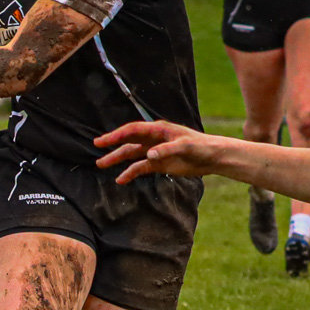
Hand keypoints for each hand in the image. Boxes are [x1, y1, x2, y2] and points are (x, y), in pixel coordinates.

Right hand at [94, 119, 231, 184]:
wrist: (212, 157)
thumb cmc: (201, 147)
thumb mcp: (185, 147)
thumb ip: (166, 150)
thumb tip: (149, 155)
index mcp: (158, 130)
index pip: (133, 131)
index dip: (117, 134)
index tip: (103, 140)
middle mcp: (153, 139)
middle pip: (128, 141)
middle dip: (112, 143)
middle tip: (97, 145)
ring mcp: (155, 152)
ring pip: (132, 154)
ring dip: (117, 159)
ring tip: (101, 164)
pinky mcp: (159, 164)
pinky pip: (140, 168)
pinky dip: (130, 173)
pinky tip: (121, 179)